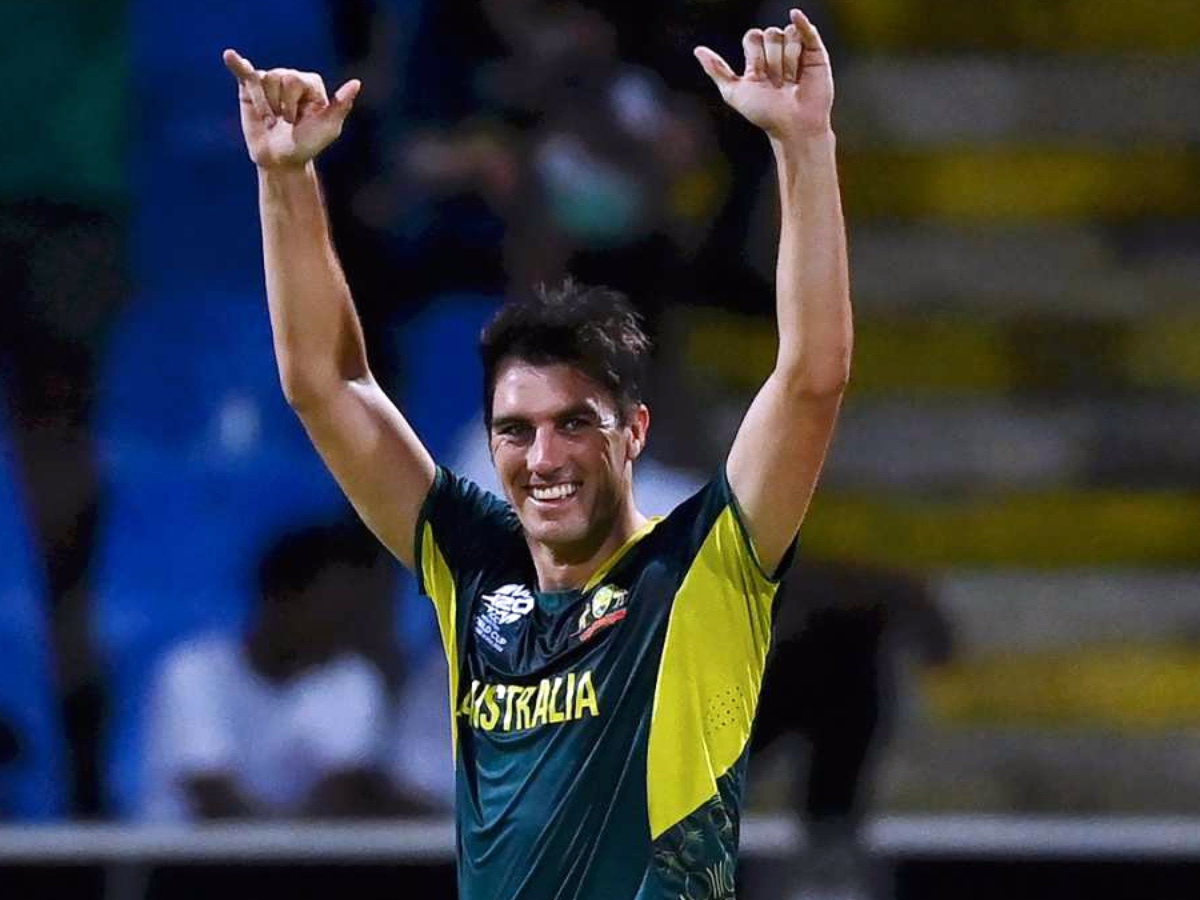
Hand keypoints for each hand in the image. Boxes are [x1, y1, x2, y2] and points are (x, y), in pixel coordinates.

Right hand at [223, 49, 360, 168]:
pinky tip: (229, 56)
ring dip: (264, 107)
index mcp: (311, 84)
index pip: (296, 80)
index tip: (298, 122)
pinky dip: (236, 64)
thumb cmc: (307, 145)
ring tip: (271, 121)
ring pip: (261, 81)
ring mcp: (270, 82)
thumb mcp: (328, 129)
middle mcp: (291, 78)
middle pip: (278, 77)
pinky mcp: (250, 89)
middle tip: (283, 123)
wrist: (280, 161)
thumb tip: (356, 83)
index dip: (293, 105)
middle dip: (278, 106)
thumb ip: (341, 106)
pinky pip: (244, 72)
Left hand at [694, 8, 832, 140]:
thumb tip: (697, 49)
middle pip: (769, 34)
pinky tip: (795, 14)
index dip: (755, 54)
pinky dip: (802, 21)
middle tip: (778, 82)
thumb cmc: (765, 114)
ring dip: (787, 60)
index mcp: (757, 60)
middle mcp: (776, 53)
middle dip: (772, 59)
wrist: (793, 126)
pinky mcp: (816, 53)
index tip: (759, 75)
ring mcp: (796, 51)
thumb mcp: (734, 93)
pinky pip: (805, 29)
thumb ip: (717, 70)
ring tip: (791, 81)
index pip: (752, 36)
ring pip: (786, 34)